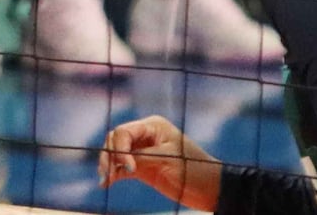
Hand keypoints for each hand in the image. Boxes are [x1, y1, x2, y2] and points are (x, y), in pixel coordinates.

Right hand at [100, 115, 223, 208]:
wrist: (211, 191)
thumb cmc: (194, 171)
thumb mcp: (167, 161)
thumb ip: (140, 157)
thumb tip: (116, 161)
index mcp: (153, 126)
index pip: (124, 132)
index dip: (120, 149)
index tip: (129, 168)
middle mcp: (145, 136)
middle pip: (115, 140)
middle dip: (110, 156)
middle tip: (108, 174)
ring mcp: (143, 152)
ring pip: (115, 153)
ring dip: (108, 165)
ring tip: (105, 180)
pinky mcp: (142, 168)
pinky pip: (121, 168)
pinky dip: (113, 174)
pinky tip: (106, 184)